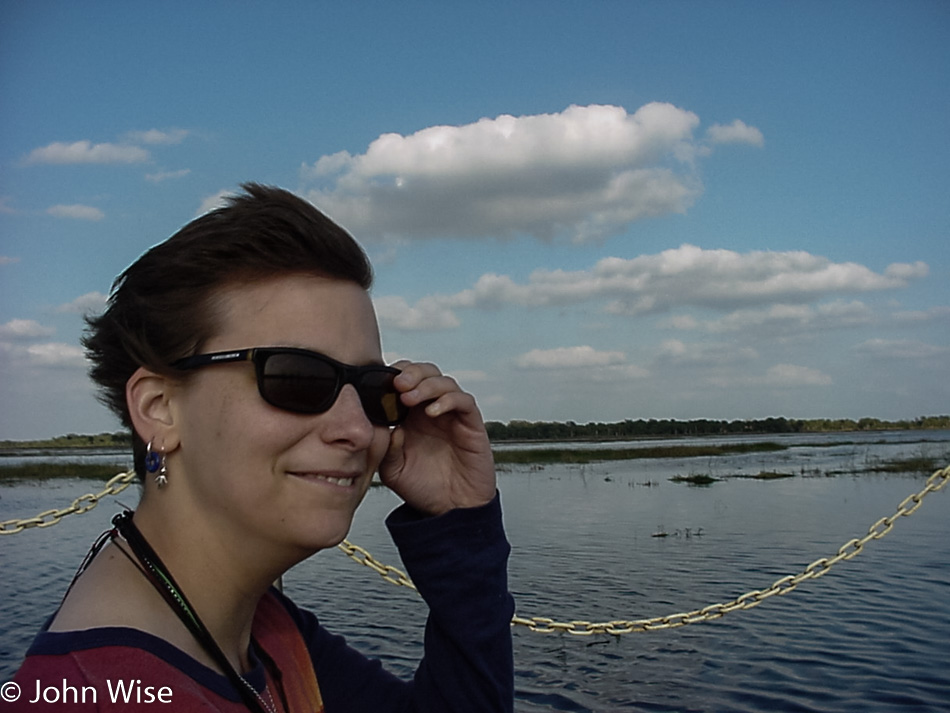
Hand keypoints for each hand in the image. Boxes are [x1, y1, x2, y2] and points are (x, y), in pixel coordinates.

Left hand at [377, 361, 495, 515]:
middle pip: (426, 373)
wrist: (449, 510)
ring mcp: (453, 415)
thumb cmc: (423, 488)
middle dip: (411, 372)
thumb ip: (387, 447)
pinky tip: (433, 412)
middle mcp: (432, 411)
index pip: (406, 381)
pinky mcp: (471, 424)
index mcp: (411, 415)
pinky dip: (448, 400)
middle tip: (398, 384)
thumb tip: (389, 425)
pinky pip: (464, 401)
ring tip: (410, 398)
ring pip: (445, 382)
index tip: (381, 382)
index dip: (395, 375)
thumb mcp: (392, 469)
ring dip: (427, 385)